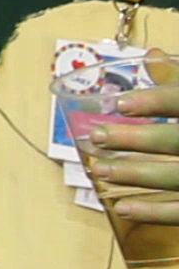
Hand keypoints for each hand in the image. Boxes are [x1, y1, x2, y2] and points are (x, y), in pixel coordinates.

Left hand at [87, 52, 178, 223]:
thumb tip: (151, 57)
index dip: (157, 101)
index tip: (121, 104)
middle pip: (178, 141)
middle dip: (136, 140)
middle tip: (97, 136)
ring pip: (177, 177)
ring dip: (136, 175)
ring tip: (99, 170)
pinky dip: (155, 212)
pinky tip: (123, 208)